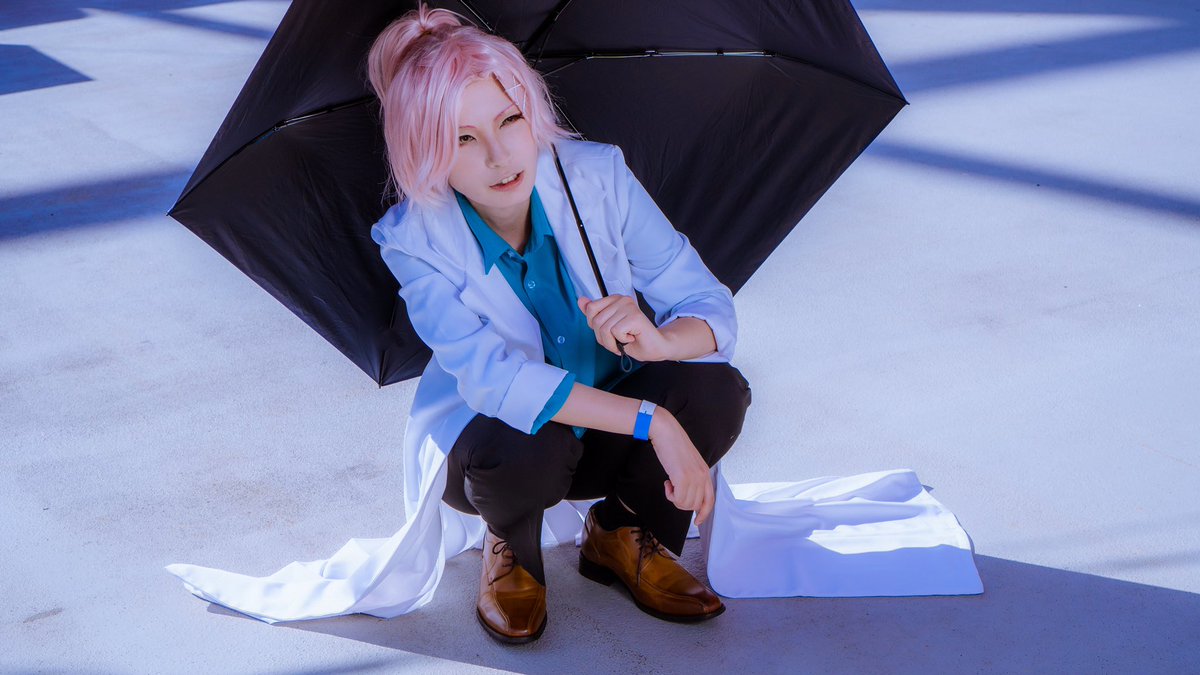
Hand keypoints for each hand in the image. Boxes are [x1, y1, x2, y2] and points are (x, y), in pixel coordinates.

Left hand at [577, 295, 673, 362]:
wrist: (655, 348)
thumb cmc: (633, 339)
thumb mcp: (608, 328)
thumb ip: (594, 314)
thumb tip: (580, 300)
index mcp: (614, 299)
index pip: (590, 309)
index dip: (595, 326)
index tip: (610, 331)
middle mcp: (622, 299)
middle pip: (596, 321)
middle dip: (604, 338)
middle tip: (618, 339)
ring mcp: (628, 307)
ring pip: (604, 329)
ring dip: (613, 342)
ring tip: (625, 340)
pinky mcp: (634, 316)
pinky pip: (615, 332)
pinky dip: (621, 341)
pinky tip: (631, 338)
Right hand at [646, 409, 714, 525]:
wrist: (666, 432)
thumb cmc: (674, 445)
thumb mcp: (689, 463)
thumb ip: (692, 477)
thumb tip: (688, 494)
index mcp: (705, 472)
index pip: (710, 500)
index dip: (704, 513)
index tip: (697, 522)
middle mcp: (702, 476)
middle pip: (694, 505)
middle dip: (681, 503)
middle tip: (672, 490)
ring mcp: (693, 477)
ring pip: (685, 504)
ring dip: (674, 498)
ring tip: (670, 483)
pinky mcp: (682, 477)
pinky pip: (677, 498)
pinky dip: (669, 494)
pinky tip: (667, 482)